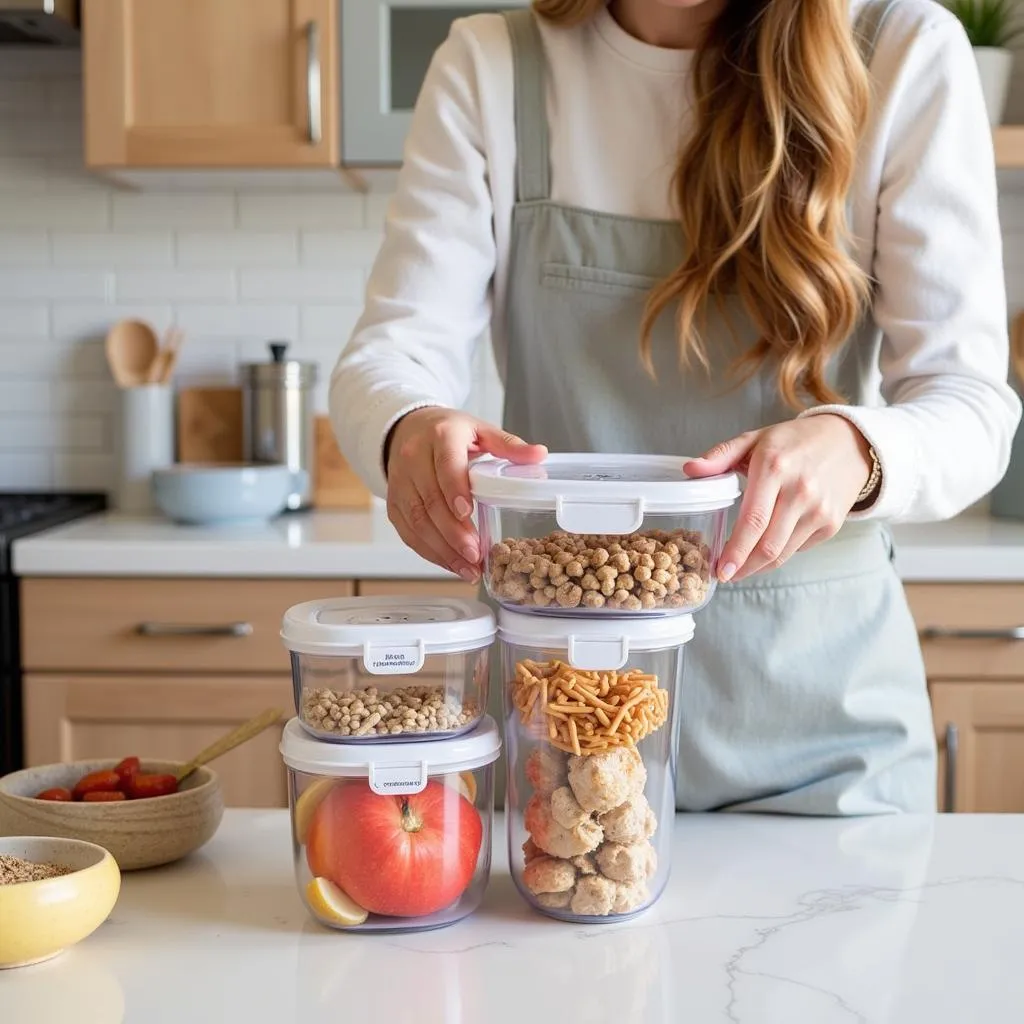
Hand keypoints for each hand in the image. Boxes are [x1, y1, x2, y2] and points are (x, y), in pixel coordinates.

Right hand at [386, 408, 546, 580]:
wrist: (408, 428)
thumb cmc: (448, 432)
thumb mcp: (480, 430)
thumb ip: (508, 444)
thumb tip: (539, 454)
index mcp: (441, 436)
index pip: (446, 466)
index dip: (454, 491)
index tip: (468, 514)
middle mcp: (414, 458)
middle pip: (431, 500)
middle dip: (453, 533)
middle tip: (475, 555)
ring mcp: (400, 482)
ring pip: (417, 520)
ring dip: (442, 549)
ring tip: (467, 568)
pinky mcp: (394, 502)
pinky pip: (408, 531)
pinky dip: (429, 552)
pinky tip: (451, 564)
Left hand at [684, 415, 872, 582]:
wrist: (850, 442)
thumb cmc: (795, 441)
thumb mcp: (755, 439)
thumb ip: (720, 455)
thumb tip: (690, 469)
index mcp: (774, 467)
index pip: (753, 520)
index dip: (735, 551)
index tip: (720, 568)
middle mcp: (800, 491)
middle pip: (768, 545)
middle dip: (743, 567)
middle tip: (725, 575)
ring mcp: (819, 510)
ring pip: (783, 553)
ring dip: (758, 566)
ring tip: (741, 566)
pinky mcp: (831, 523)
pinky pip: (798, 548)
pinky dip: (780, 552)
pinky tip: (768, 544)